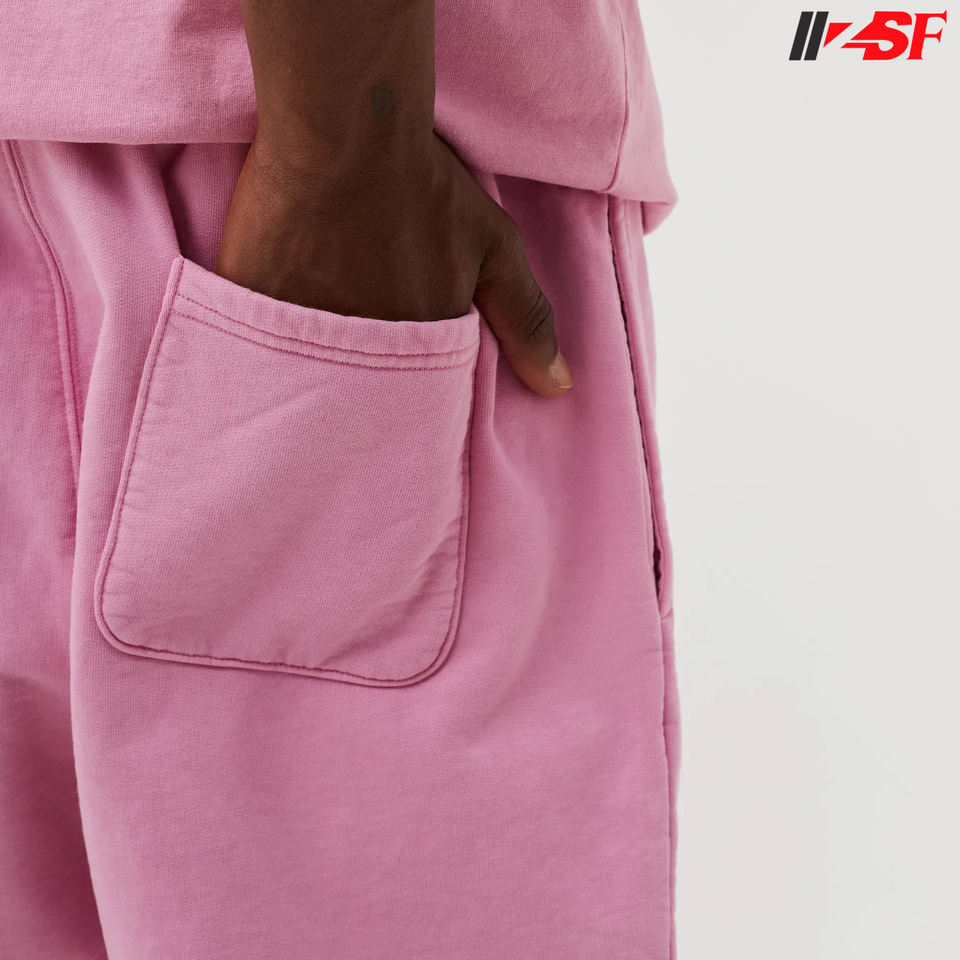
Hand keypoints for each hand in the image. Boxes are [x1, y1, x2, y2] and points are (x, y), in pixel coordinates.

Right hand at [216, 132, 572, 396]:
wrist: (342, 130)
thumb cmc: (423, 188)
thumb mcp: (494, 251)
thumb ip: (526, 323)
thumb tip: (560, 388)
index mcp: (412, 355)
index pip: (410, 409)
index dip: (406, 403)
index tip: (399, 393)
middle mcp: (353, 359)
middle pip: (352, 402)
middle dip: (354, 399)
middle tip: (349, 379)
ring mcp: (296, 335)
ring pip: (302, 380)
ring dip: (308, 378)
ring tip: (310, 360)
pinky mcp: (250, 306)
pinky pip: (256, 349)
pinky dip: (265, 350)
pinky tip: (269, 340)